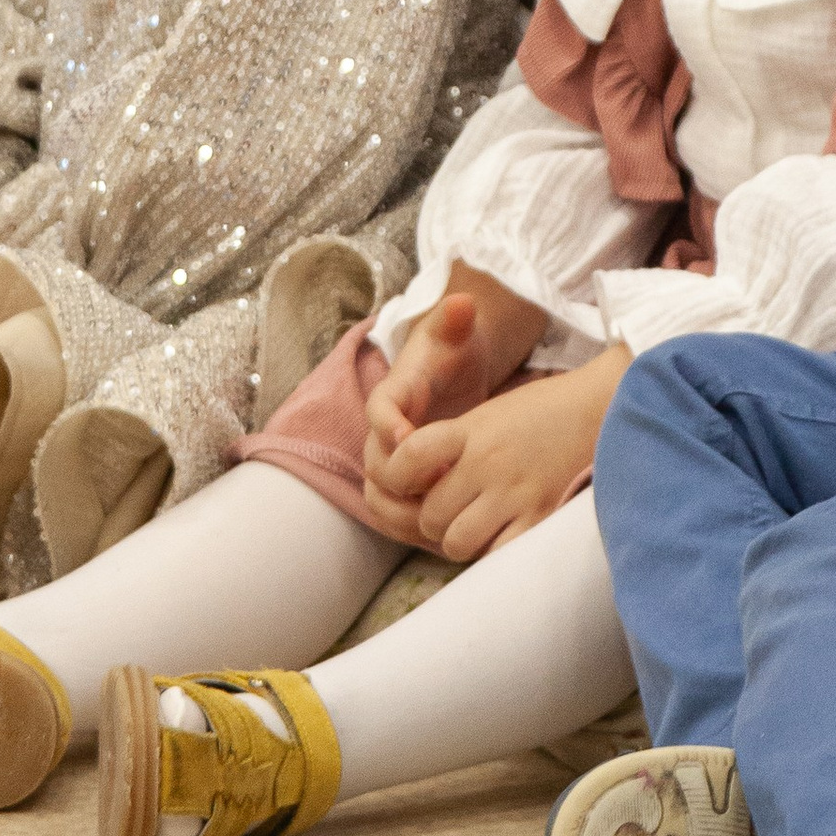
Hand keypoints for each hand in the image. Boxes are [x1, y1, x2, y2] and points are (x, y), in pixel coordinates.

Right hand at [359, 291, 506, 519]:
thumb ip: (455, 318)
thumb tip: (460, 300)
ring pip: (380, 499)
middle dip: (405, 481)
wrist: (451, 368)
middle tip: (444, 485)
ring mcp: (390, 459)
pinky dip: (413, 529)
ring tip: (444, 520)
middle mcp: (383, 430)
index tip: (409, 438)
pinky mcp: (404, 482)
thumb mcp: (456, 330)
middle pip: (376, 466)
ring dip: (406, 515)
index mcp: (393, 392)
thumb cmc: (453, 348)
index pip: (378, 410)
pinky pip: (395, 515)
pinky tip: (447, 534)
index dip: (388, 426)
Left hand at [364, 348, 628, 562]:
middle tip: (453, 510)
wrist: (601, 407)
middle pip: (430, 514)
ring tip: (477, 524)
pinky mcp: (541, 516)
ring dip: (460, 540)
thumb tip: (411, 485)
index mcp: (470, 431)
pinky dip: (493, 550)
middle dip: (434, 520)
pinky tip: (503, 532)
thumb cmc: (540, 411)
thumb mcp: (488, 415)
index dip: (398, 477)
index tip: (412, 483)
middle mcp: (487, 462)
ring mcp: (515, 492)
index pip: (409, 457)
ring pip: (456, 542)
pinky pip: (497, 554)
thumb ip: (450, 446)